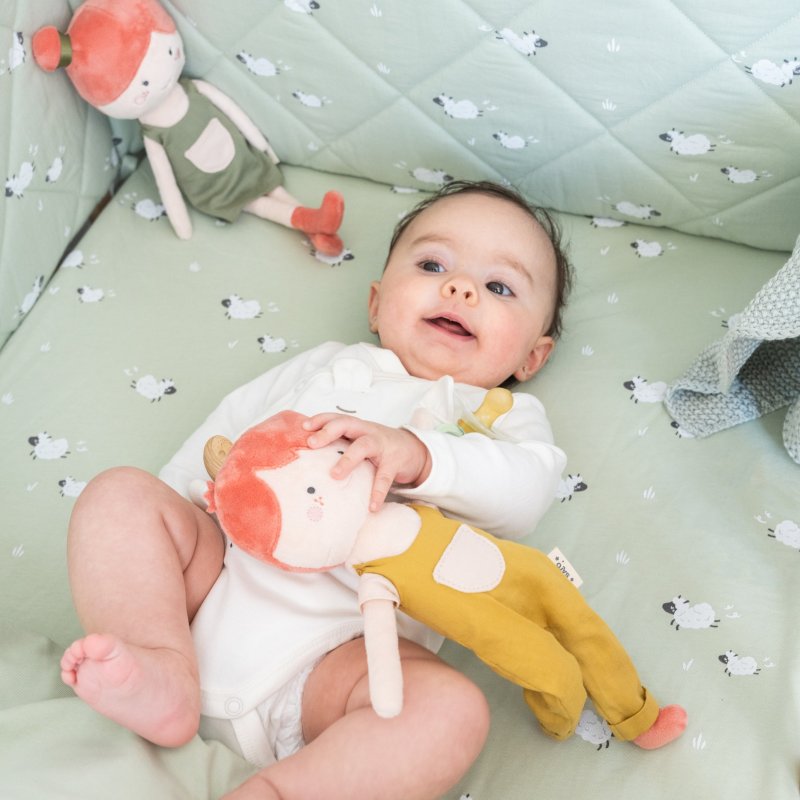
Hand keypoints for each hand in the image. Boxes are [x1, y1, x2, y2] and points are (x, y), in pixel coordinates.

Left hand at [303, 413, 430, 510]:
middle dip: (328, 432)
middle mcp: (368, 431)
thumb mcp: (361, 440)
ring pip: (363, 446)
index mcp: (357, 427)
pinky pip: (385, 477)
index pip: (337, 418)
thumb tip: (309, 459)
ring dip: (348, 459)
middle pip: (347, 424)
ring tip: (335, 475)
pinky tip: (372, 506)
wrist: (415, 449)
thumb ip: (342, 445)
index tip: (304, 427)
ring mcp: (382, 445)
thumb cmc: (380, 447)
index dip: (320, 420)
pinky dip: (378, 492)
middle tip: (312, 443)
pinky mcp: (395, 462)